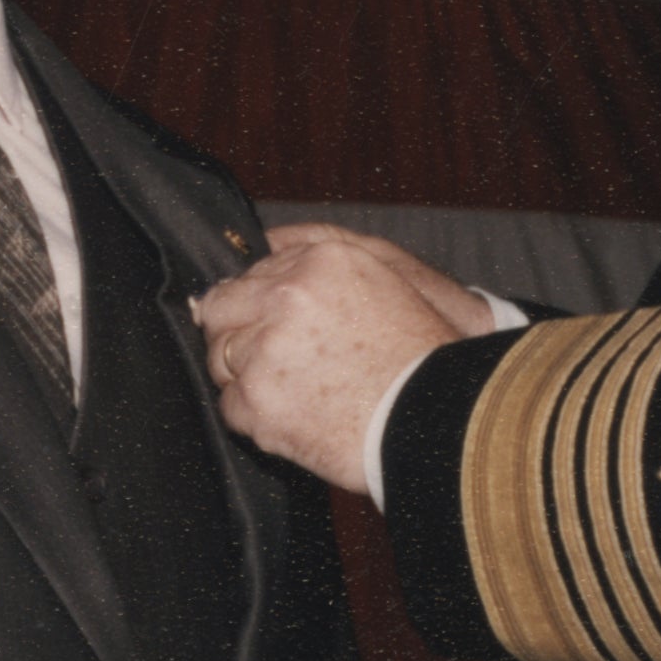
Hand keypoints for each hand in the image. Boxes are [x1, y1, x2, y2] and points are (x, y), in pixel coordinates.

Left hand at [195, 236, 490, 491]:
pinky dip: (256, 417)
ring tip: (294, 391)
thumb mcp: (390, 275)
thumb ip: (323, 252)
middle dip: (238, 333)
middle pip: (221, 309)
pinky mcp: (258, 401)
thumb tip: (267, 240)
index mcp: (319, 262)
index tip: (273, 323)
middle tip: (272, 359)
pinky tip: (295, 417)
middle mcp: (286, 298)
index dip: (259, 303)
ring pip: (220, 359)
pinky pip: (230, 406)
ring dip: (248, 376)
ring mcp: (267, 352)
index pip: (252, 273)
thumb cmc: (425, 354)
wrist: (440, 420)